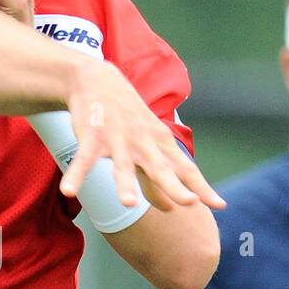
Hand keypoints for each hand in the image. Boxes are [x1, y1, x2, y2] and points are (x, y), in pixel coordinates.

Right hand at [60, 59, 225, 212]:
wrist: (97, 80)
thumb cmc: (128, 119)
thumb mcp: (148, 145)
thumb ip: (160, 177)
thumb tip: (173, 208)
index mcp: (160, 145)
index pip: (185, 170)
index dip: (202, 188)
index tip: (220, 205)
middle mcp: (143, 144)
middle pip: (160, 169)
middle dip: (174, 186)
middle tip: (189, 203)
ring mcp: (117, 141)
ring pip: (122, 167)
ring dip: (125, 185)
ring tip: (127, 205)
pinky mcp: (92, 138)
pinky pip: (83, 160)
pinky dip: (76, 175)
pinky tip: (69, 191)